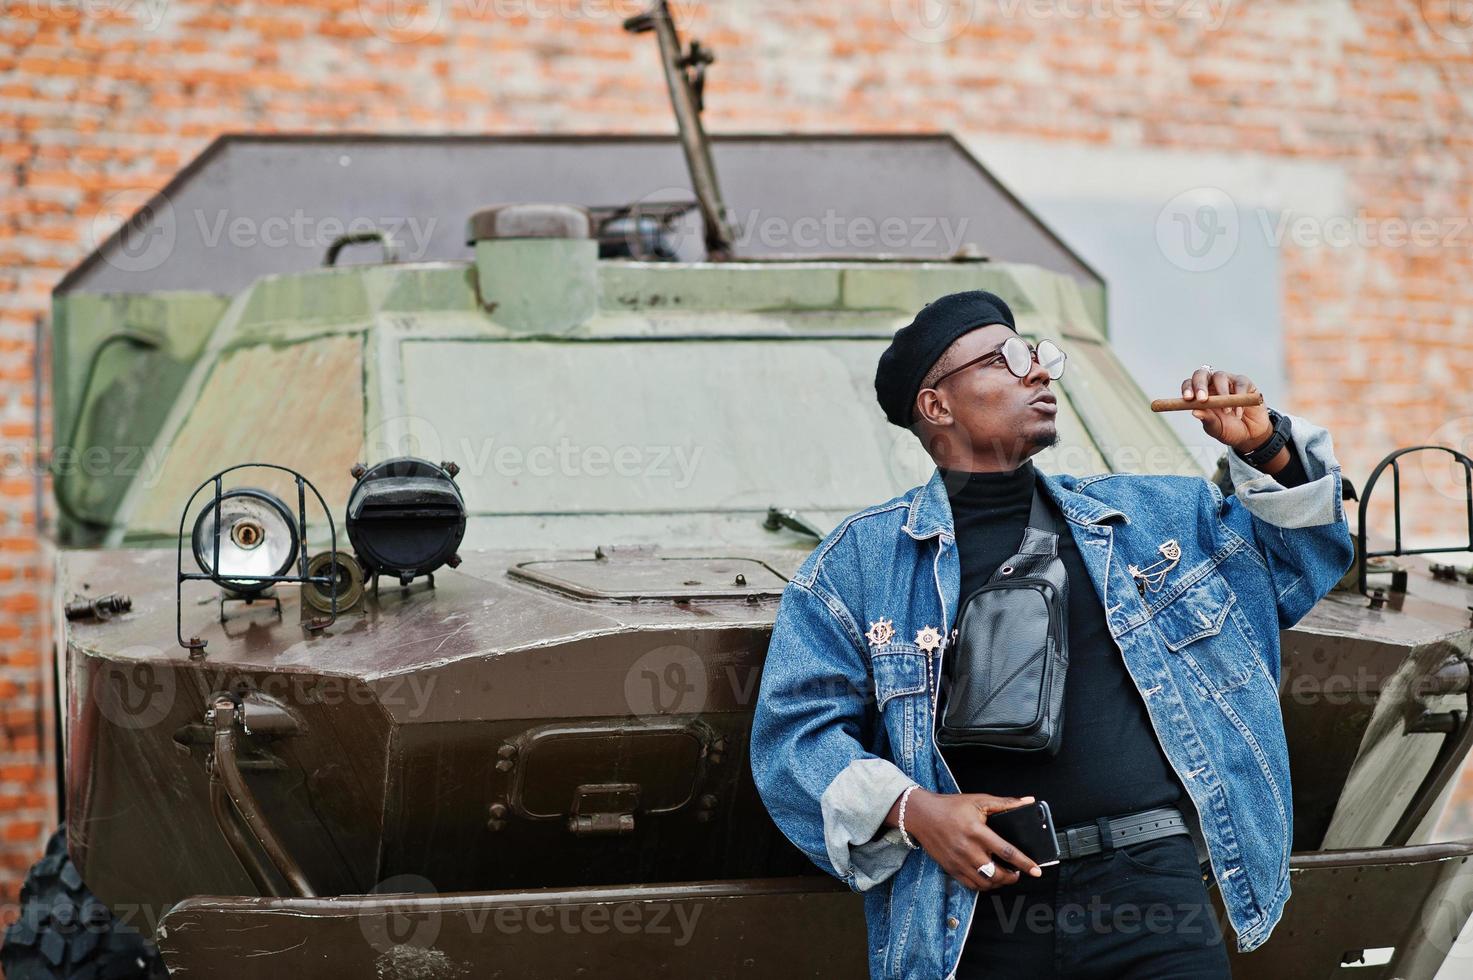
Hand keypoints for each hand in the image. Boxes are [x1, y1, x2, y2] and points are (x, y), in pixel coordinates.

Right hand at [901, 789, 1043, 891]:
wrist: (921, 815)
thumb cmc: (950, 807)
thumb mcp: (978, 800)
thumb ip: (1005, 803)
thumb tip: (1028, 801)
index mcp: (977, 832)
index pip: (1006, 851)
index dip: (1024, 863)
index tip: (1036, 870)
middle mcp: (968, 849)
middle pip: (997, 873)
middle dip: (1012, 877)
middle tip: (1018, 872)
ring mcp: (958, 862)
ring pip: (985, 883)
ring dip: (999, 883)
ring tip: (1004, 875)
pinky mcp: (951, 869)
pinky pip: (971, 885)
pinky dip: (984, 885)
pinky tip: (988, 877)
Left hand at [1180, 367, 1271, 452]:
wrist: (1251, 434)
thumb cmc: (1229, 428)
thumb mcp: (1215, 427)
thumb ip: (1207, 419)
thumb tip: (1194, 412)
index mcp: (1200, 394)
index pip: (1189, 384)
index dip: (1187, 388)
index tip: (1188, 399)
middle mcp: (1212, 384)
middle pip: (1202, 374)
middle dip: (1200, 385)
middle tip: (1202, 399)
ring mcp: (1228, 382)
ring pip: (1220, 376)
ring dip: (1222, 393)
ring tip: (1227, 412)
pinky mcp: (1244, 383)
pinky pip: (1239, 383)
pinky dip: (1239, 397)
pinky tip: (1238, 412)